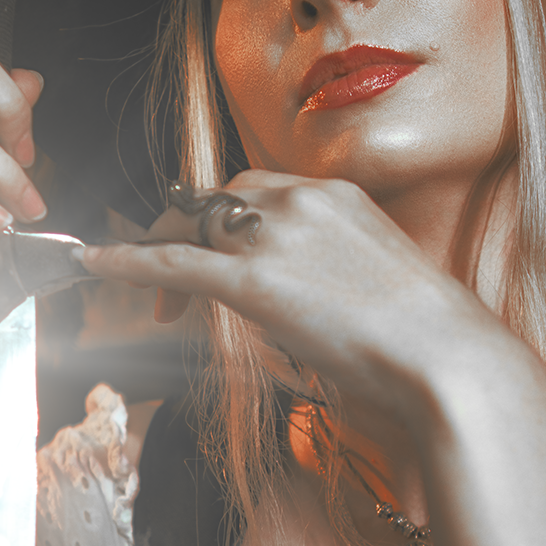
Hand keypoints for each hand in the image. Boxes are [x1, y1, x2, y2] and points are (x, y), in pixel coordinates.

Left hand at [80, 171, 508, 420]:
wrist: (447, 356)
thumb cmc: (427, 337)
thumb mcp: (378, 282)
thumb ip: (333, 274)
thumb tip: (306, 300)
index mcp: (335, 194)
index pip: (255, 189)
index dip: (222, 221)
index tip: (212, 253)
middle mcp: (301, 199)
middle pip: (215, 199)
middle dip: (185, 233)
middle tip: (172, 285)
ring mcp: (275, 235)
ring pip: (191, 225)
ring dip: (161, 251)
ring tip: (148, 295)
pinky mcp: (253, 281)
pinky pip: (173, 261)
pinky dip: (128, 260)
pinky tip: (97, 265)